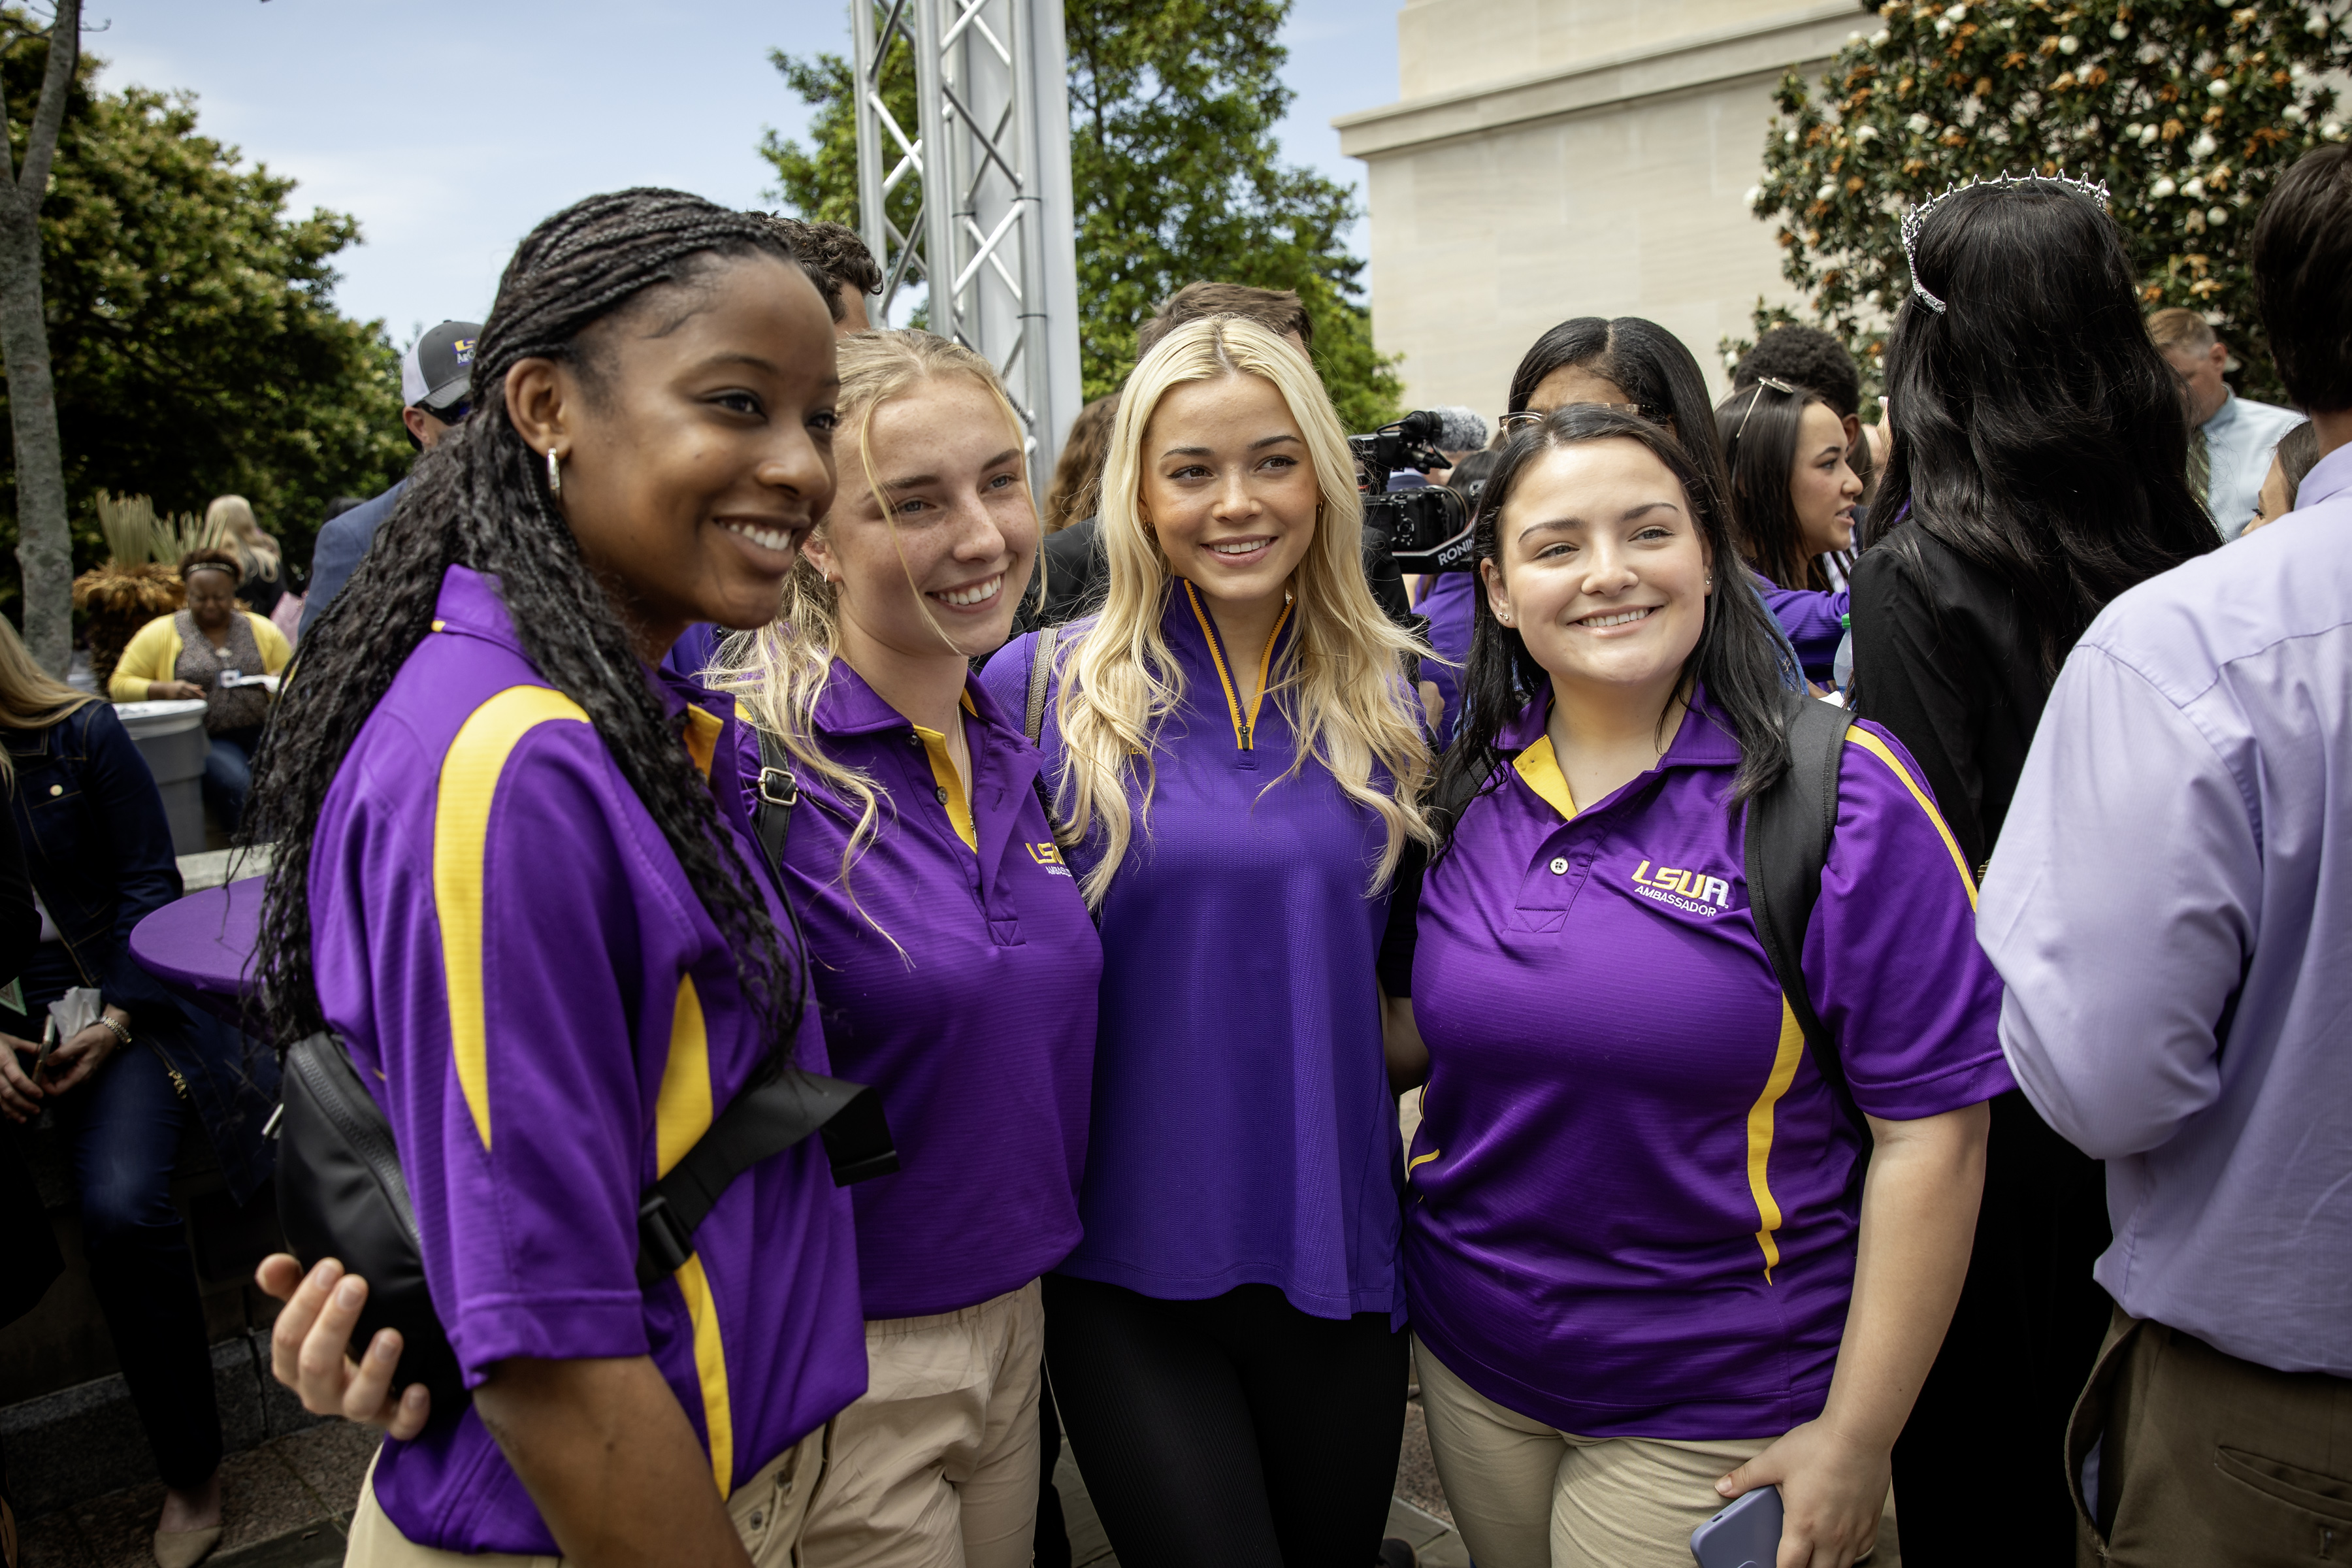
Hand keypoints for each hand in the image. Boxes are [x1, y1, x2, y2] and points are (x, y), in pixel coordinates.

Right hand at [0, 1032, 43, 1120]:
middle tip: (36, 1110)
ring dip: (12, 1111)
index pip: (17, 1078)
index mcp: (4, 1060)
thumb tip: (46, 1052)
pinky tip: (9, 1116)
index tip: (40, 1096)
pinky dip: (1, 1110)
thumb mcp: (10, 1040)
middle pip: (9, 1092)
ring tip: (23, 1118)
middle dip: (23, 1104)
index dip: (29, 1088)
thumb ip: (29, 1047)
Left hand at [39, 1014, 124, 1096]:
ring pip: (57, 1080)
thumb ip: (62, 1054)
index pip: (56, 1091)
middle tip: (37, 1062)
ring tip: (42, 1059)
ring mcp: (79, 1075)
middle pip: (55, 1086)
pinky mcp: (78, 1070)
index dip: (44, 1085)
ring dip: (48, 1072)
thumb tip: (46, 1062)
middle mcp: (79, 1079)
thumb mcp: (79, 1043)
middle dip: (44, 1077)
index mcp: (80, 1076)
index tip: (38, 1071)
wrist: (110, 1033)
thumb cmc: (97, 1038)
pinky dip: (54, 1068)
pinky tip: (50, 1058)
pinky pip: (62, 1074)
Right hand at [147, 679, 204, 699]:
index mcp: (183, 684)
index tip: (204, 696)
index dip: (199, 693)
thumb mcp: (182, 684)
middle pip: (190, 693)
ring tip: (198, 704)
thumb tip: (201, 687)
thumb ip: (192, 686)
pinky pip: (181, 702)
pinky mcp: (173, 698)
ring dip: (193, 701)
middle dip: (197, 697)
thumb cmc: (175, 686)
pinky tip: (191, 706)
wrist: (162, 689)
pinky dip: (186, 703)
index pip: (192, 689)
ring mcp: (176, 694)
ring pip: (186, 698)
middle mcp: (180, 688)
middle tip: (203, 701)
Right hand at [256, 1254, 433, 1438]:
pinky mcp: (391, 1419)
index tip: (330, 1266)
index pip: (287, 1338)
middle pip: (317, 1365)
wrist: (373, 1374)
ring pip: (357, 1400)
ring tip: (391, 1336)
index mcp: (295, 1364)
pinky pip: (399, 1428)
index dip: (305, 1303)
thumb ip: (291, 1284)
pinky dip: (409, 1413)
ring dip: (374, 1370)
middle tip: (356, 1285)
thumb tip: (270, 1266)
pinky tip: (419, 1390)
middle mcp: (320, 1391)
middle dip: (335, 1323)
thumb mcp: (314, 1308)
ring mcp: (356, 1407)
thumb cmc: (338, 1335)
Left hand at [1717, 1417, 1887, 1567]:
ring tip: (1814, 1556)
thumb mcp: (1774, 1460)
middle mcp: (1831, 1536)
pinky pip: (1860, 1553)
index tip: (1775, 1564)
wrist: (1860, 1434)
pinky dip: (1848, 1554)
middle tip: (1794, 1558)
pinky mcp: (1870, 1524)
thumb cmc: (1818, 1446)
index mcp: (1804, 1525)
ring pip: (1841, 1567)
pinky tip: (1839, 1542)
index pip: (1790, 1566)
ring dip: (1826, 1565)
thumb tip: (1723, 1487)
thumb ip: (1746, 1478)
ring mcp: (1854, 1533)